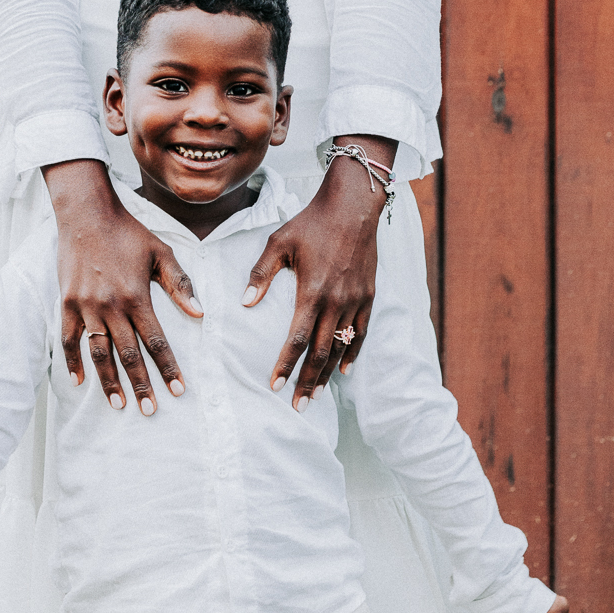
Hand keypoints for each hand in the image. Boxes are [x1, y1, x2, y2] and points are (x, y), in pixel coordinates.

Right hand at [44, 158, 202, 413]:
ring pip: (99, 353)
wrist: (87, 214)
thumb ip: (180, 285)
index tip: (178, 390)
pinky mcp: (67, 303)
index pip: (156, 341)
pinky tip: (79, 382)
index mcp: (137, 296)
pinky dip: (73, 362)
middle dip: (141, 385)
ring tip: (119, 404)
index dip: (168, 368)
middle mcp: (111, 306)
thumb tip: (200, 314)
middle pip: (128, 355)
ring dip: (109, 382)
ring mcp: (86, 306)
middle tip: (149, 410)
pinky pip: (69, 339)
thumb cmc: (129, 233)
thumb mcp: (161, 252)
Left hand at [242, 136, 394, 408]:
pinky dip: (353, 353)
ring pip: (341, 347)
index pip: (296, 339)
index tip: (273, 387)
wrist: (353, 206)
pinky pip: (362, 333)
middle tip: (297, 406)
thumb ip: (261, 275)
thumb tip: (244, 302)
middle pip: (321, 353)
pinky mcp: (369, 296)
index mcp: (312, 291)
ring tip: (316, 395)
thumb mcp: (279, 242)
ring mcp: (356, 301)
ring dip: (328, 374)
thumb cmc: (311, 222)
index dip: (285, 365)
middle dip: (307, 382)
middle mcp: (336, 301)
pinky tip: (345, 370)